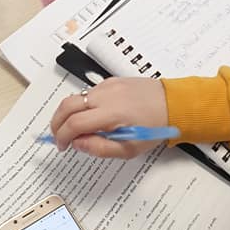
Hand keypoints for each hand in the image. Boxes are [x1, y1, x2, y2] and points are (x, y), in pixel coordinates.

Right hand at [49, 77, 167, 157]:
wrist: (173, 103)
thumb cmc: (155, 126)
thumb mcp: (129, 149)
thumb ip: (99, 148)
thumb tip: (77, 144)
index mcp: (112, 114)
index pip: (74, 123)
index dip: (62, 137)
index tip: (63, 146)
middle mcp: (106, 95)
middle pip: (67, 106)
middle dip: (57, 122)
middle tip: (59, 136)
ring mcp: (107, 85)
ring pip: (76, 97)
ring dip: (69, 113)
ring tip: (75, 128)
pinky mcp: (111, 80)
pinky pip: (88, 92)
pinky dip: (83, 104)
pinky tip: (92, 116)